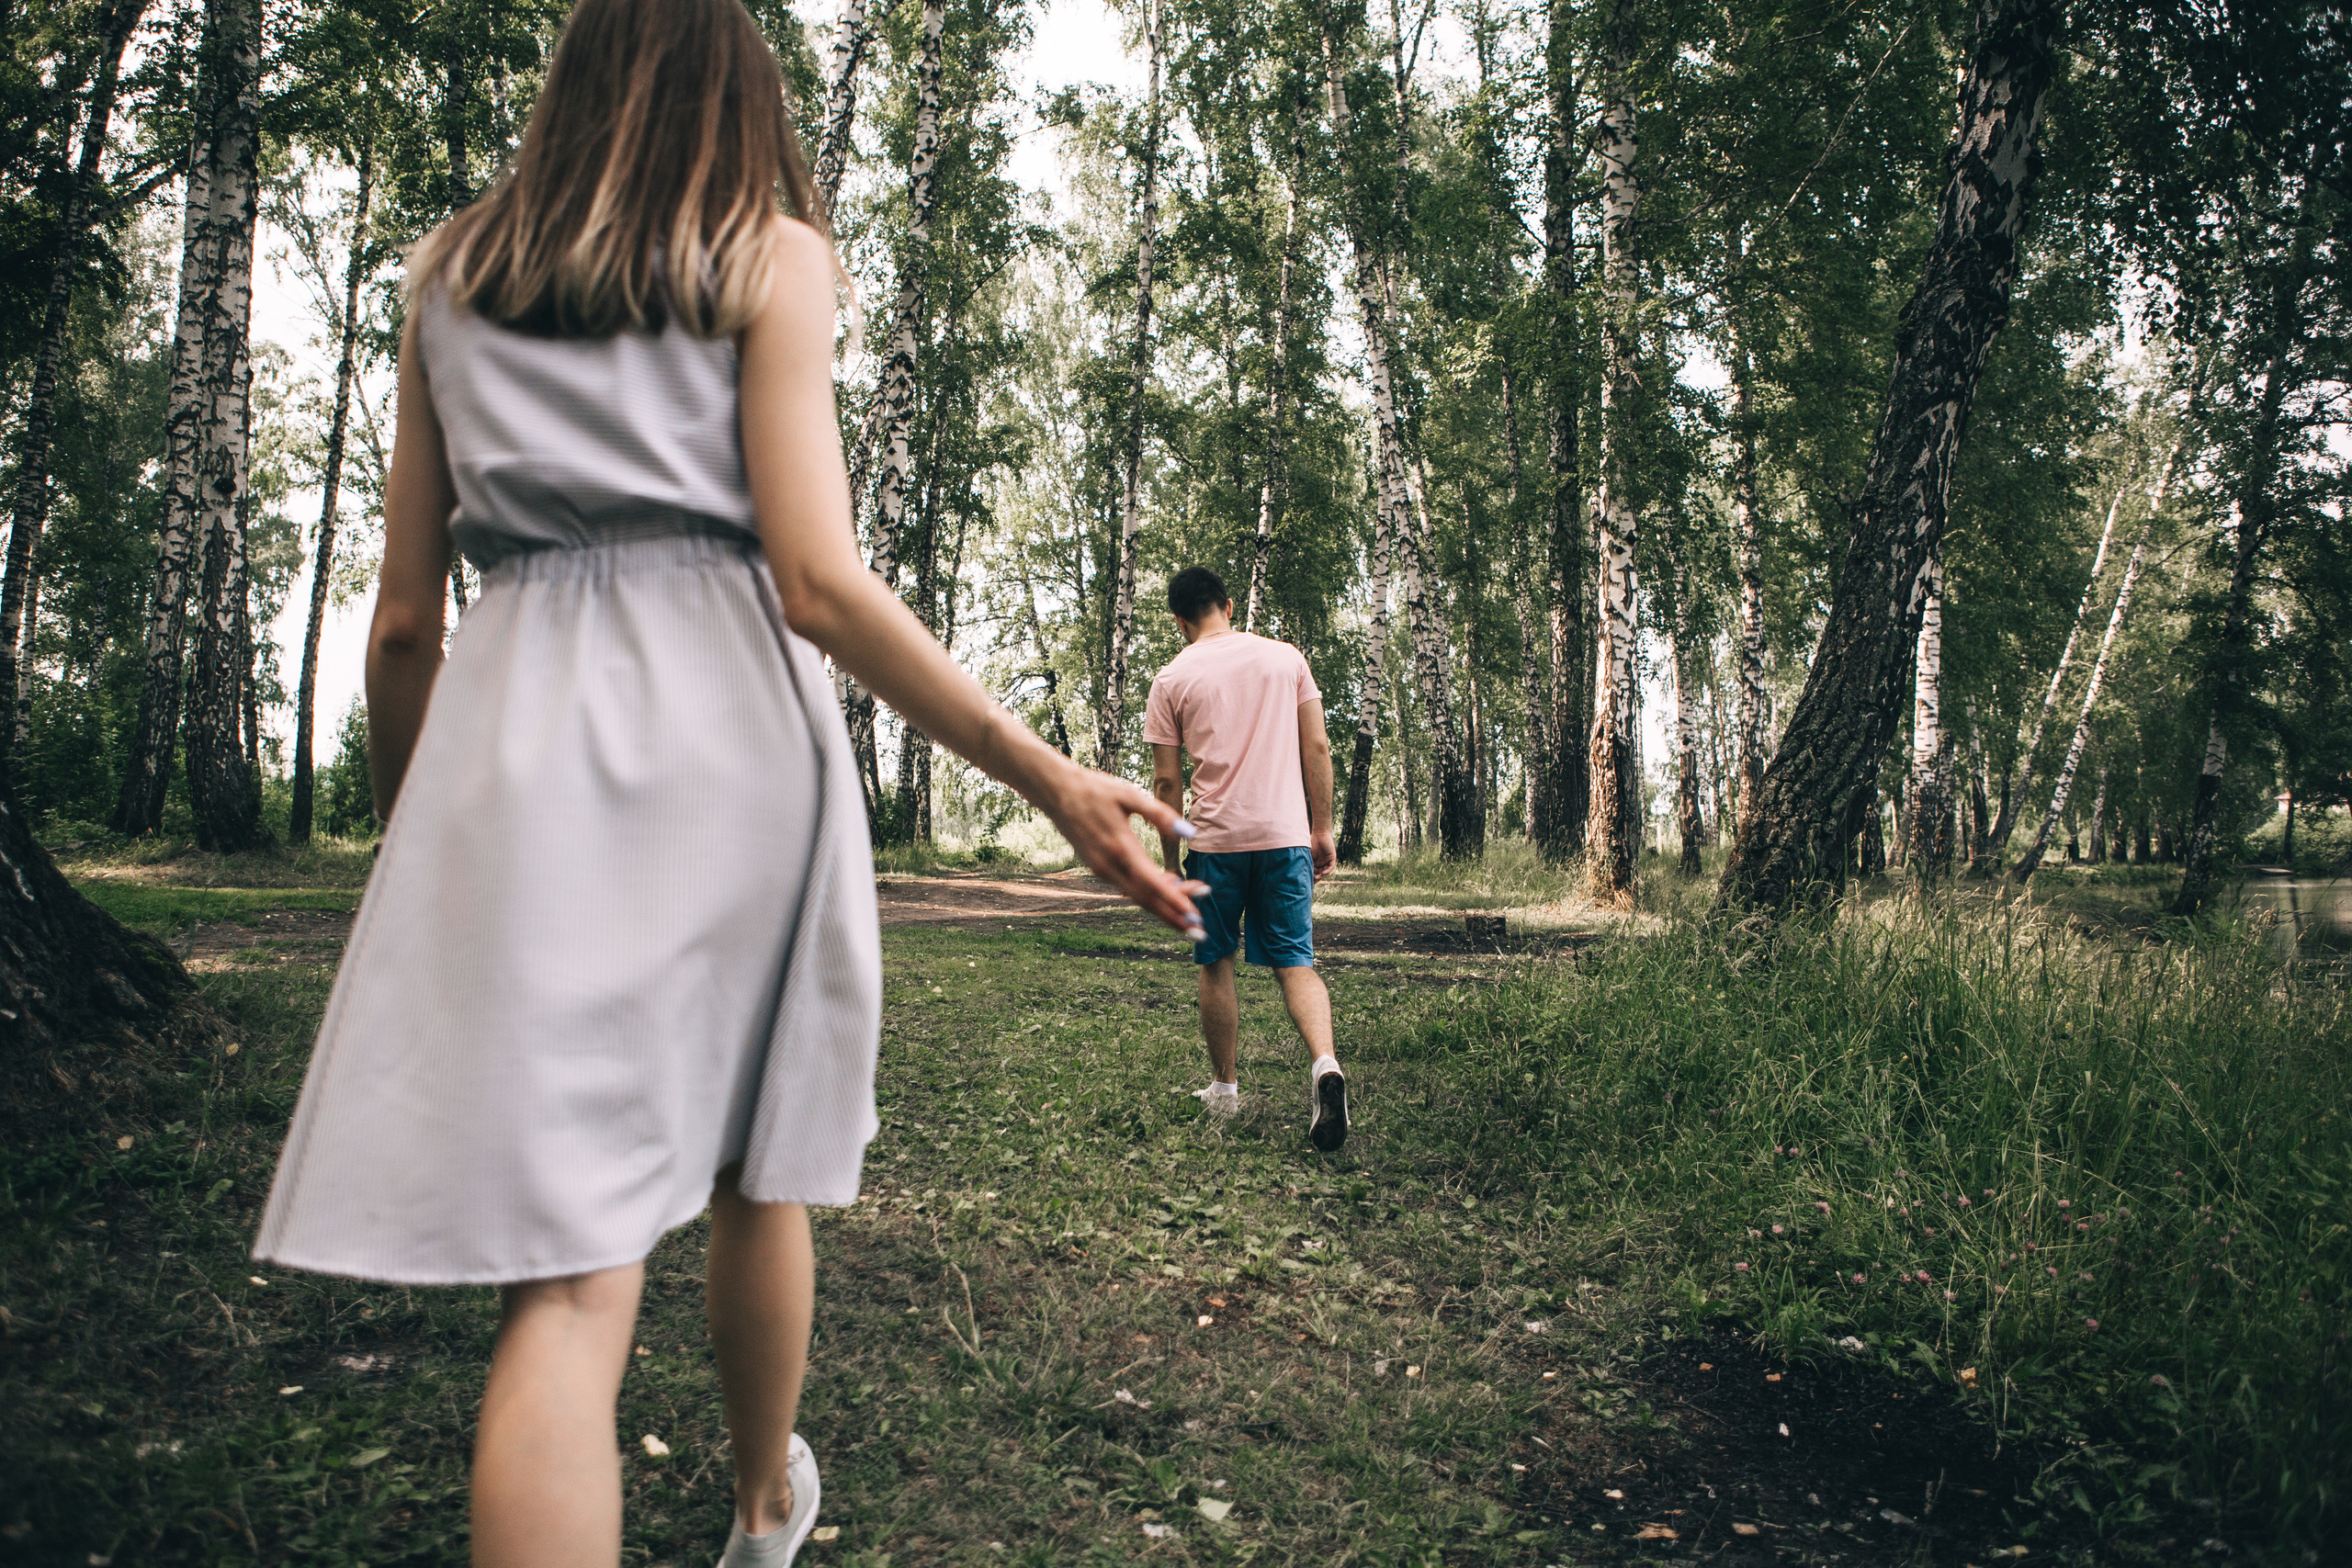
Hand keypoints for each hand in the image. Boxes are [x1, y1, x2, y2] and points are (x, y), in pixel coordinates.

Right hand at [1039, 759, 1205, 939]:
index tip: (1196, 914)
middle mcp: (1109, 865)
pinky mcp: (1098, 867)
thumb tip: (1189, 833)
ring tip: (1189, 918)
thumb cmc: (1095, 789)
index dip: (1175, 901)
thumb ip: (1160, 814)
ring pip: (1136, 896)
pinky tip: (1167, 890)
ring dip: (1163, 909)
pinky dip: (1148, 894)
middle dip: (1173, 917)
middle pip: (1146, 899)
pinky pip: (1127, 887)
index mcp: (1120, 847)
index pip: (1152, 883)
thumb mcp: (1129, 794)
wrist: (1056, 792)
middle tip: (1200, 931)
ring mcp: (1101, 869)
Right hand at [1310, 829, 1336, 880]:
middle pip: (1319, 873)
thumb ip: (1305, 861)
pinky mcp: (1332, 858)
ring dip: (1321, 875)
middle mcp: (1321, 862)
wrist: (1320, 833)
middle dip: (1315, 878)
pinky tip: (1322, 873)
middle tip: (1311, 881)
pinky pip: (1330, 867)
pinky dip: (1327, 871)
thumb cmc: (1312, 842)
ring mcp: (1327, 860)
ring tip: (1316, 878)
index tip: (1306, 881)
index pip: (1313, 871)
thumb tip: (1297, 870)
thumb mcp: (1307, 854)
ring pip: (1324, 871)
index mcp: (1315, 861)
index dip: (1311, 876)